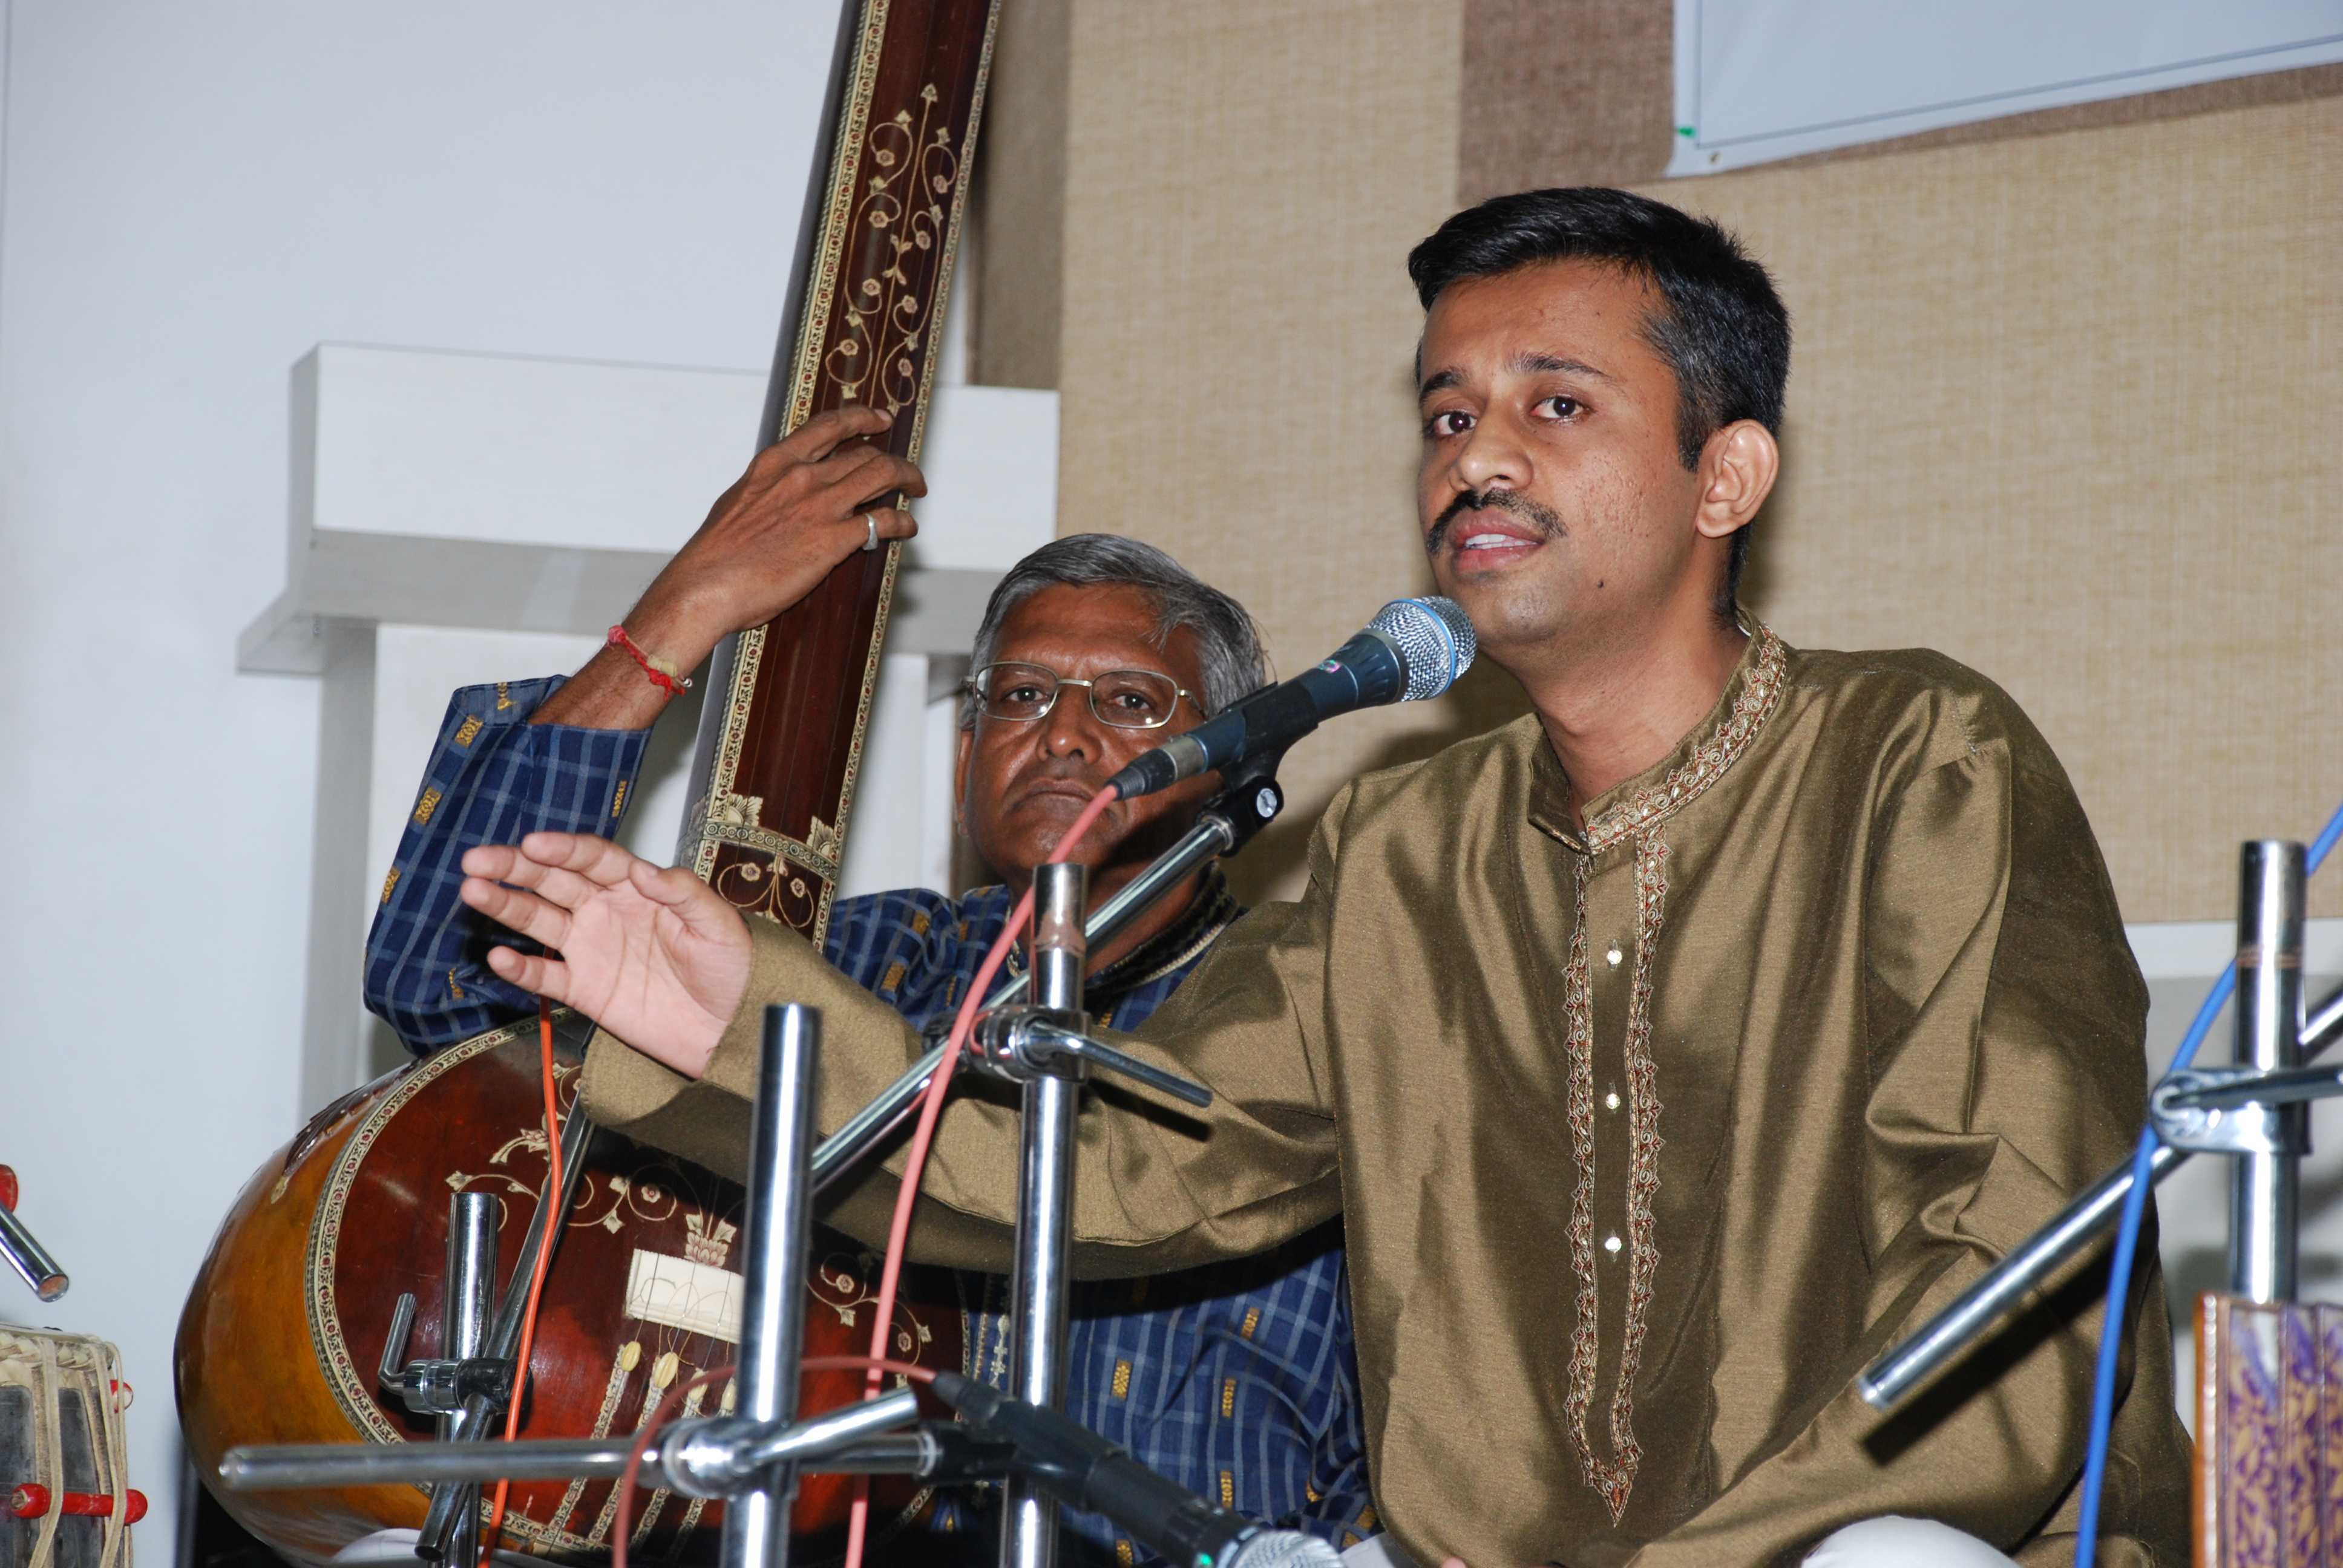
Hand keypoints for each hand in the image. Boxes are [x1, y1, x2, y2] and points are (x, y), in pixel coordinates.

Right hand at [458, 833, 751, 1078]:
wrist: (731, 1025)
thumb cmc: (733, 967)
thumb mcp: (716, 923)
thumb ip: (681, 893)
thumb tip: (643, 870)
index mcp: (637, 888)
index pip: (592, 859)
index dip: (563, 849)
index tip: (532, 843)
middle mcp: (607, 911)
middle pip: (554, 882)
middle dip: (515, 868)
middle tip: (477, 859)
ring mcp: (592, 949)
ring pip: (540, 921)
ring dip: (506, 906)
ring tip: (472, 891)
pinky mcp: (586, 989)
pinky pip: (546, 976)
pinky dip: (521, 968)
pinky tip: (498, 957)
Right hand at [632, 403, 926, 664]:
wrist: (706, 586)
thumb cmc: (715, 554)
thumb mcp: (738, 502)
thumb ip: (766, 490)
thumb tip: (778, 494)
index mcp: (775, 463)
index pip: (828, 426)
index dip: (862, 417)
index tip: (880, 418)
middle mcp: (802, 476)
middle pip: (865, 454)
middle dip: (893, 461)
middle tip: (906, 474)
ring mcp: (820, 506)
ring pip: (883, 476)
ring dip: (908, 481)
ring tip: (916, 492)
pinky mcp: (835, 540)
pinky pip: (885, 521)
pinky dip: (904, 523)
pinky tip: (907, 529)